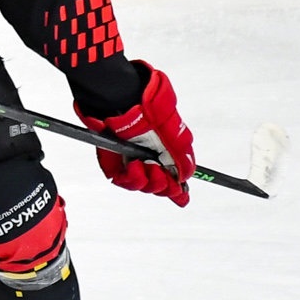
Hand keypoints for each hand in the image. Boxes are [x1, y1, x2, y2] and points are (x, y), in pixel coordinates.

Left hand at [77, 61, 195, 205]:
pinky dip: (131, 177)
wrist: (125, 104)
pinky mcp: (114, 162)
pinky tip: (134, 166)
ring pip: (141, 186)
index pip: (170, 178)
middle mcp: (147, 158)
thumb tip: (185, 178)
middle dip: (162, 185)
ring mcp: (131, 160)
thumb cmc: (151, 114)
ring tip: (146, 166)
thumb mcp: (176, 137)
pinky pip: (123, 181)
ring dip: (148, 181)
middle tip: (160, 174)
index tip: (180, 195)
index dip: (175, 189)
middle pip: (157, 186)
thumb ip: (182, 160)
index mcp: (164, 152)